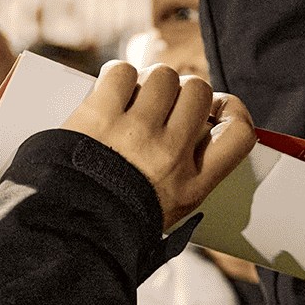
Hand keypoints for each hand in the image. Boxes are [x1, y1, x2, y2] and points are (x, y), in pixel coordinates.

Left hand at [61, 63, 255, 230]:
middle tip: (161, 106)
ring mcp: (135, 133)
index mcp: (192, 183)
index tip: (216, 111)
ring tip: (132, 101)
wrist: (65, 232)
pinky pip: (122, 72)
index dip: (232, 111)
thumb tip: (195, 130)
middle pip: (198, 91)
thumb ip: (188, 175)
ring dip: (148, 81)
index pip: (239, 133)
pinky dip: (117, 77)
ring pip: (162, 75)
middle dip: (181, 91)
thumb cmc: (115, 221)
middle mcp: (170, 154)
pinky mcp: (100, 116)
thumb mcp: (169, 210)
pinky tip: (109, 95)